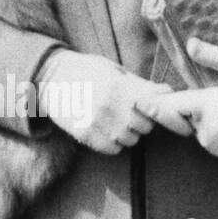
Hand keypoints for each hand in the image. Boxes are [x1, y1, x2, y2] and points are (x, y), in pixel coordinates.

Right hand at [38, 49, 170, 154]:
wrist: (49, 78)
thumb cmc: (85, 70)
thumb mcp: (112, 70)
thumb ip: (140, 84)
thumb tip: (168, 92)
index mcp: (119, 86)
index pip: (154, 107)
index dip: (154, 107)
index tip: (149, 105)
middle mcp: (110, 106)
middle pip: (145, 126)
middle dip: (141, 120)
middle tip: (128, 111)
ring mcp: (97, 123)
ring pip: (131, 140)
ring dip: (127, 132)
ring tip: (114, 119)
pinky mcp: (86, 135)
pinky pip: (113, 149)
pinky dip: (113, 142)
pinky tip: (104, 128)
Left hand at [142, 38, 217, 158]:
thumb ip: (213, 56)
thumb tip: (191, 44)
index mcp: (209, 106)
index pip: (169, 107)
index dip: (154, 104)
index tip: (138, 102)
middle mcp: (210, 129)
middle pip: (180, 119)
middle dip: (182, 109)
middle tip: (205, 95)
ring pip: (195, 129)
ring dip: (200, 119)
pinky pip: (210, 140)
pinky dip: (212, 130)